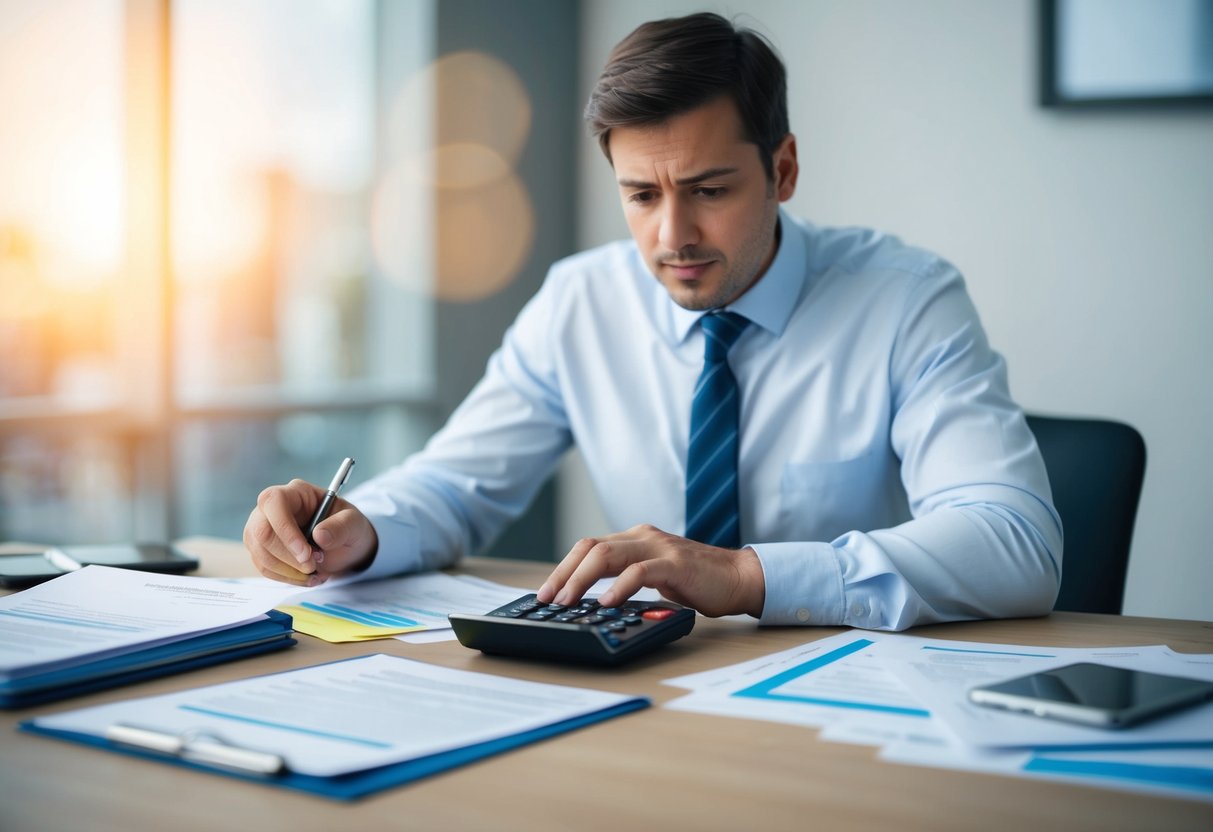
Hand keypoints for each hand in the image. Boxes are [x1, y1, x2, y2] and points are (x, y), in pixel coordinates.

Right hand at [243, 478, 377, 585]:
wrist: (345, 547)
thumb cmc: (348, 528)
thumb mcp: (355, 524)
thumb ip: (341, 526)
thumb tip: (319, 535)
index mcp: (296, 492)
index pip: (274, 502)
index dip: (285, 530)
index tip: (306, 554)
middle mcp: (273, 508)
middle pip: (262, 532)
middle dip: (288, 556)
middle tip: (313, 566)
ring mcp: (263, 528)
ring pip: (261, 553)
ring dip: (288, 571)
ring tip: (315, 573)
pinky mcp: (261, 549)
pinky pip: (264, 567)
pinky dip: (286, 578)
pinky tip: (306, 577)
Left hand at [535, 524, 764, 617]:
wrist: (739, 578)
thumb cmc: (697, 583)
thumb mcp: (654, 578)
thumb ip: (627, 580)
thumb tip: (592, 601)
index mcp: (635, 539)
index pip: (588, 547)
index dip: (563, 569)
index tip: (546, 593)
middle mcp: (642, 537)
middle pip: (590, 548)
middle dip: (564, 574)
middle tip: (548, 600)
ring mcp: (659, 548)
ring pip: (607, 555)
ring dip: (582, 579)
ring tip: (567, 602)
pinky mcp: (675, 564)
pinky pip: (639, 571)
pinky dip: (619, 586)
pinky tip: (607, 603)